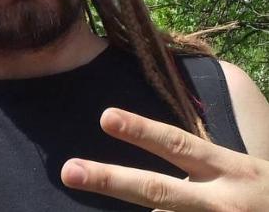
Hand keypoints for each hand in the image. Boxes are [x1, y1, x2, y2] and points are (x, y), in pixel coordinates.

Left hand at [61, 108, 268, 211]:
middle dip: (110, 180)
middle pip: (158, 190)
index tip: (104, 116)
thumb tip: (157, 155)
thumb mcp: (239, 172)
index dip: (140, 130)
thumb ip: (200, 163)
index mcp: (227, 169)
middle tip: (69, 171)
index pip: (176, 144)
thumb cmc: (265, 196)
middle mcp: (220, 202)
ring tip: (91, 181)